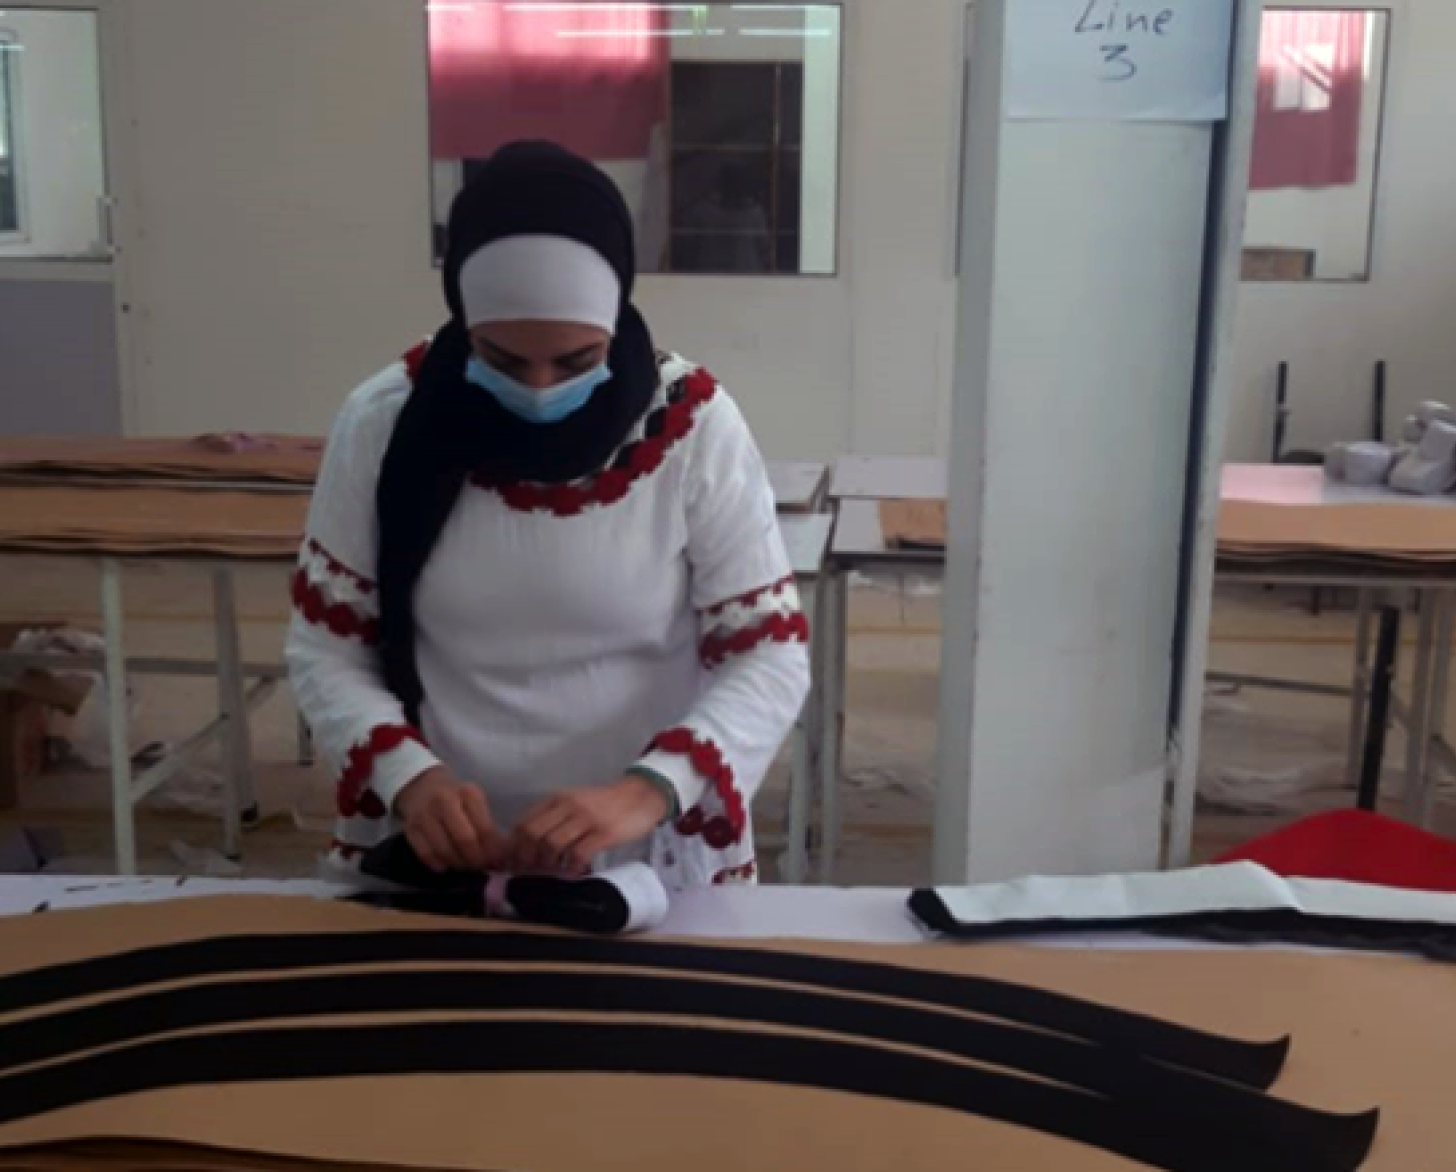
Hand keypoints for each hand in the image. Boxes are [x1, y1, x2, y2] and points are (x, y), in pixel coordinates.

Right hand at [395, 767, 504, 873]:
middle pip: (465, 840)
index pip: (484, 829)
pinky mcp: (410, 829)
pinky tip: (447, 866)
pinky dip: (439, 865)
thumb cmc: (455, 797)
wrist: (421, 786)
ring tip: (466, 866)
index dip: (492, 850)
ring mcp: (424, 815)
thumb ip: (487, 826)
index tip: (498, 862)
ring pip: (444, 850)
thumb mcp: (474, 801)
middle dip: (476, 860)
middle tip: (481, 867)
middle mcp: (444, 801)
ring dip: (458, 864)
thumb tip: (500, 858)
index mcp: (467, 793)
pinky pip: (425, 854)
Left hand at [508, 776, 670, 876]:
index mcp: (557, 799)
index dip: (515, 846)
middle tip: (531, 871)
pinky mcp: (603, 832)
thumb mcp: (575, 803)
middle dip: (527, 857)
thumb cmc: (605, 804)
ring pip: (551, 843)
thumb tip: (531, 846)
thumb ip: (554, 817)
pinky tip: (574, 872)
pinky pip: (578, 853)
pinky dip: (571, 867)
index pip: (524, 822)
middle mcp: (568, 806)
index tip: (516, 863)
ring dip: (548, 863)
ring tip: (553, 872)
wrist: (640, 796)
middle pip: (533, 834)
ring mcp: (586, 818)